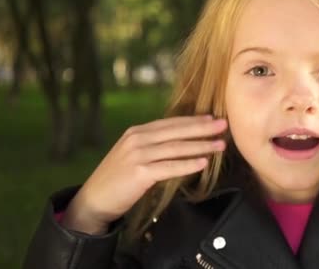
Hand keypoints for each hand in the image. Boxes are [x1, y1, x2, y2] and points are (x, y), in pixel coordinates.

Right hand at [61, 115, 227, 234]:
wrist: (94, 200)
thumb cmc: (118, 179)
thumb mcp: (134, 154)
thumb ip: (154, 145)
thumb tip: (181, 140)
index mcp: (137, 132)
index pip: (171, 123)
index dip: (193, 120)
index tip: (213, 118)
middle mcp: (137, 139)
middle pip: (177, 131)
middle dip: (203, 128)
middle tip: (224, 125)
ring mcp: (138, 154)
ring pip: (176, 148)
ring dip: (201, 146)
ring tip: (220, 145)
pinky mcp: (140, 172)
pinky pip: (170, 167)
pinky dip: (188, 164)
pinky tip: (203, 163)